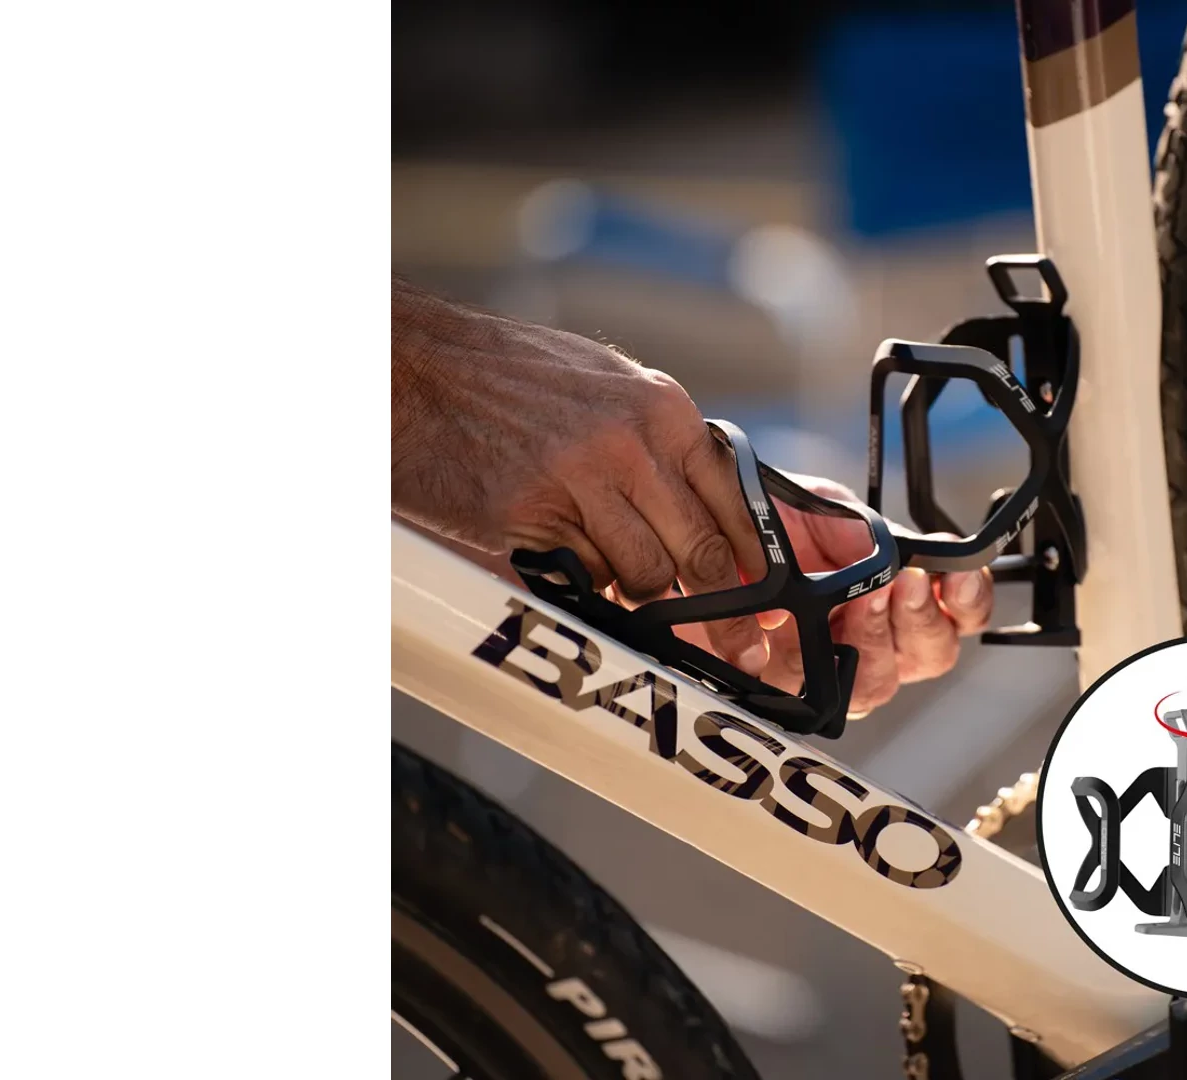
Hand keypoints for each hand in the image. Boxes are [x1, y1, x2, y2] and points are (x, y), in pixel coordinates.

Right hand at [392, 278, 773, 675]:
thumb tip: (715, 510)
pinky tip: (562, 554)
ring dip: (632, 589)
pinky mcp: (531, 517)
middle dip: (719, 610)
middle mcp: (632, 443)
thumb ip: (661, 444)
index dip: (755, 564)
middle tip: (735, 647)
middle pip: (700, 553)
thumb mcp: (607, 386)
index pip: (735, 502)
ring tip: (604, 564)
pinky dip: (582, 581)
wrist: (418, 368)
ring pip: (644, 576)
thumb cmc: (512, 377)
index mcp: (663, 410)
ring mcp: (580, 481)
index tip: (768, 605)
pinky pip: (583, 577)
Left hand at [669, 475, 994, 718]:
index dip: (970, 598)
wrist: (695, 538)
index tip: (959, 573)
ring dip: (875, 637)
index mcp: (901, 598)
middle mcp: (878, 642)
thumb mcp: (819, 510)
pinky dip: (814, 660)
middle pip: (931, 654)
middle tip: (906, 582)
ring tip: (860, 598)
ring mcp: (835, 672)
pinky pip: (812, 692)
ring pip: (879, 682)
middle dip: (922, 617)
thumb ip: (860, 531)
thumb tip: (899, 556)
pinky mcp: (783, 691)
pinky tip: (801, 629)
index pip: (959, 611)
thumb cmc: (766, 526)